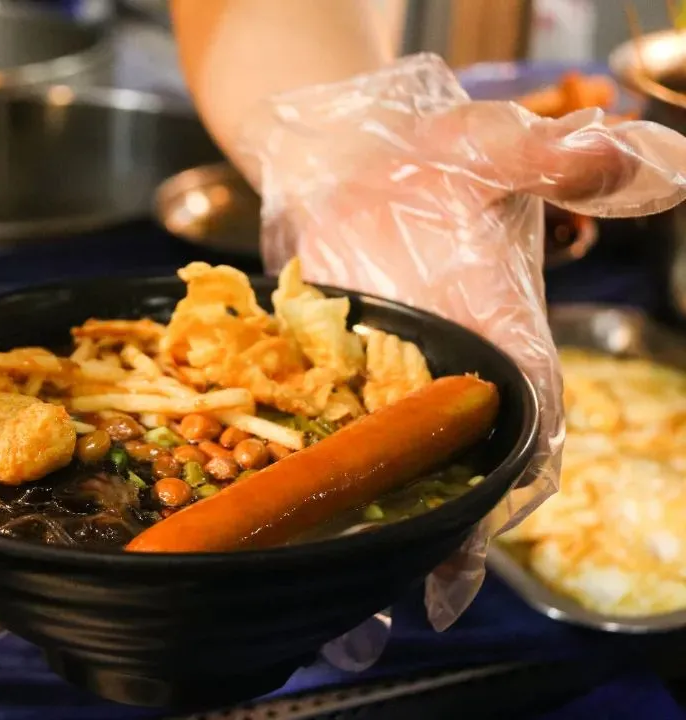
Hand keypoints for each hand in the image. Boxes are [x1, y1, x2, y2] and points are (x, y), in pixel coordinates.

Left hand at [239, 54, 685, 627]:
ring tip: (357, 592)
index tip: (485, 532)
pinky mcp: (346, 383)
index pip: (532, 421)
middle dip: (452, 530)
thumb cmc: (429, 154)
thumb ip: (551, 157)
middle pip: (472, 468)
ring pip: (409, 470)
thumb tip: (627, 148)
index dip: (516, 480)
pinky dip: (332, 490)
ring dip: (388, 527)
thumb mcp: (490, 146)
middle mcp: (461, 373)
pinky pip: (344, 446)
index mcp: (506, 334)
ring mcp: (401, 384)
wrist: (349, 161)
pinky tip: (297, 538)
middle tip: (416, 591)